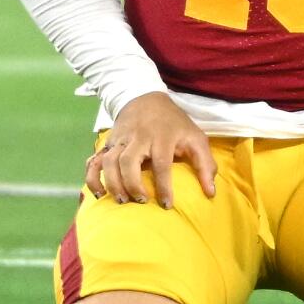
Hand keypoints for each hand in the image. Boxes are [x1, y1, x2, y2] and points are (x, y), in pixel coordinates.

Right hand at [85, 92, 217, 208]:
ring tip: (123, 200)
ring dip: (113, 183)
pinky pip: (94, 161)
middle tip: (141, 201)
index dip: (163, 186)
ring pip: (109, 162)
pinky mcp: (107, 144)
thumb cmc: (174, 123)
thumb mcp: (195, 137)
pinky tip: (98, 194)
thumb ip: (205, 164)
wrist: (145, 98)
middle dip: (133, 185)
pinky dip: (92, 178)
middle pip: (128, 162)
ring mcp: (120, 140)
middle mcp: (139, 138)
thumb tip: (211, 193)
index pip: (162, 163)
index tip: (167, 205)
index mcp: (163, 136)